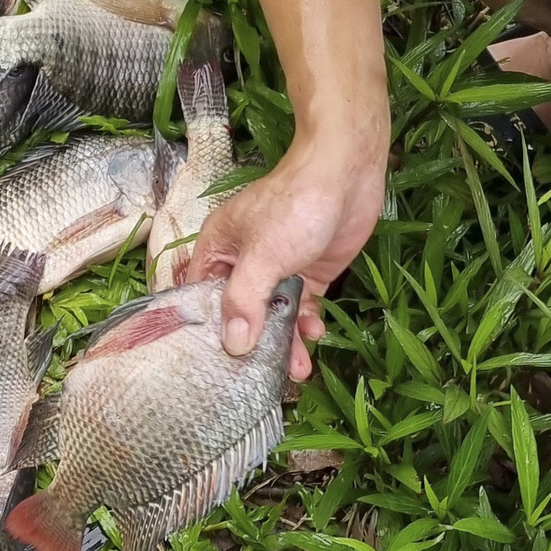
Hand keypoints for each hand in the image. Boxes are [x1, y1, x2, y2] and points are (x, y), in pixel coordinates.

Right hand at [188, 127, 386, 380]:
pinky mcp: (308, 271)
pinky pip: (301, 307)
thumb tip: (232, 345)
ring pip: (273, 315)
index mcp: (219, 249)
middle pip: (241, 312)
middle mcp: (244, 261)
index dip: (207, 330)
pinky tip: (317, 333)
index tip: (215, 365)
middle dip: (254, 344)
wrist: (348, 174)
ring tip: (299, 368)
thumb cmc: (296, 205)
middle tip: (264, 376)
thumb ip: (245, 300)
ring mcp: (278, 267)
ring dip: (286, 341)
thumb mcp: (263, 255)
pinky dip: (307, 323)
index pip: (202, 297)